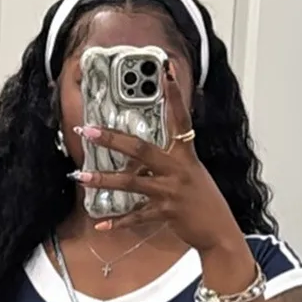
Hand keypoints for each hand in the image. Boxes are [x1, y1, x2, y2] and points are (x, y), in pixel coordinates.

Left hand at [74, 64, 247, 260]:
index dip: (174, 96)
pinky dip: (118, 221)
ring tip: (82, 176)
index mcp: (186, 155)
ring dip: (104, 180)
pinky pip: (137, 216)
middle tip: (88, 131)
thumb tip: (140, 159)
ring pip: (132, 182)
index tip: (166, 72)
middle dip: (113, 139)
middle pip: (140, 149)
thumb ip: (168, 163)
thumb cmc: (203, 201)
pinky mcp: (166, 212)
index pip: (180, 119)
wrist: (219, 230)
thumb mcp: (191, 174)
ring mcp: (170, 191)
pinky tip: (101, 224)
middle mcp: (177, 169)